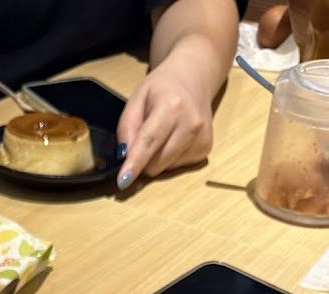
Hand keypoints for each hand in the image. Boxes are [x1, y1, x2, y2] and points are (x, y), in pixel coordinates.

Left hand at [116, 55, 213, 189]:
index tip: (123, 181)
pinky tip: (174, 138)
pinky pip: (177, 167)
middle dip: (142, 161)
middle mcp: (190, 124)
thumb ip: (126, 128)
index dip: (134, 164)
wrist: (194, 77)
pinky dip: (170, 158)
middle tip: (142, 140)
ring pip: (165, 169)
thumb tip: (124, 157)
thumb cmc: (162, 88)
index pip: (148, 143)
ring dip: (157, 159)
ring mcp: (201, 138)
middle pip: (156, 164)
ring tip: (162, 134)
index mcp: (172, 107)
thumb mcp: (137, 99)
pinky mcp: (205, 148)